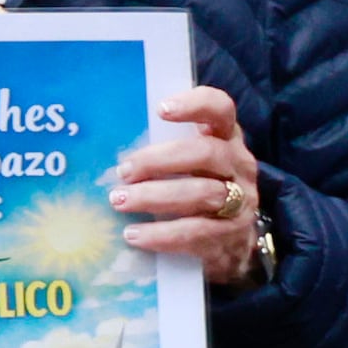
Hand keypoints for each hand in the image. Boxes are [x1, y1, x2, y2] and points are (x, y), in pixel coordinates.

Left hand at [111, 86, 267, 287]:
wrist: (233, 243)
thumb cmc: (198, 191)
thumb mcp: (192, 164)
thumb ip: (165, 151)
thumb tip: (107, 146)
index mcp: (226, 139)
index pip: (221, 110)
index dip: (195, 105)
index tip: (161, 109)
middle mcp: (239, 165)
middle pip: (207, 153)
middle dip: (160, 160)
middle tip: (123, 171)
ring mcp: (241, 201)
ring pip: (203, 194)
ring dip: (155, 197)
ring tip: (120, 201)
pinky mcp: (232, 234)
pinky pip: (197, 233)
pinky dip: (162, 234)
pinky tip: (134, 235)